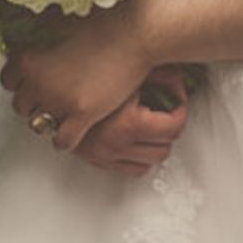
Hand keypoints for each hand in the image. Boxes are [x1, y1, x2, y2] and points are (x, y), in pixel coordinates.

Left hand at [0, 1, 153, 153]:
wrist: (137, 30)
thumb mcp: (57, 20)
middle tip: (53, 93)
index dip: (22, 80)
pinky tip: (75, 128)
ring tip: (64, 109)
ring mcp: (60, 100)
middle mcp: (38, 81)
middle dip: (35, 100)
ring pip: (39, 124)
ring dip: (49, 119)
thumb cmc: (102, 19)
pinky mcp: (83, 115)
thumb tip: (20, 37)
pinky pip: (62, 141)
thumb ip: (34, 32)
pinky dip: (66, 139)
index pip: (7, 81)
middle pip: (21, 105)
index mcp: (27, 56)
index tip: (34, 80)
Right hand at [77, 66, 191, 175]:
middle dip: (170, 130)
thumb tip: (183, 75)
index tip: (178, 99)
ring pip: (148, 164)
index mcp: (130, 124)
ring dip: (155, 146)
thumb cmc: (98, 72)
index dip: (181, 109)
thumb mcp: (135, 72)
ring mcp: (104, 154)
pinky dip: (138, 157)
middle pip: (164, 149)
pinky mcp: (95, 159)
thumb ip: (164, 75)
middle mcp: (116, 144)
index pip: (173, 128)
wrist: (59, 81)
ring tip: (155, 126)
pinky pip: (130, 170)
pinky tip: (138, 139)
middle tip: (169, 112)